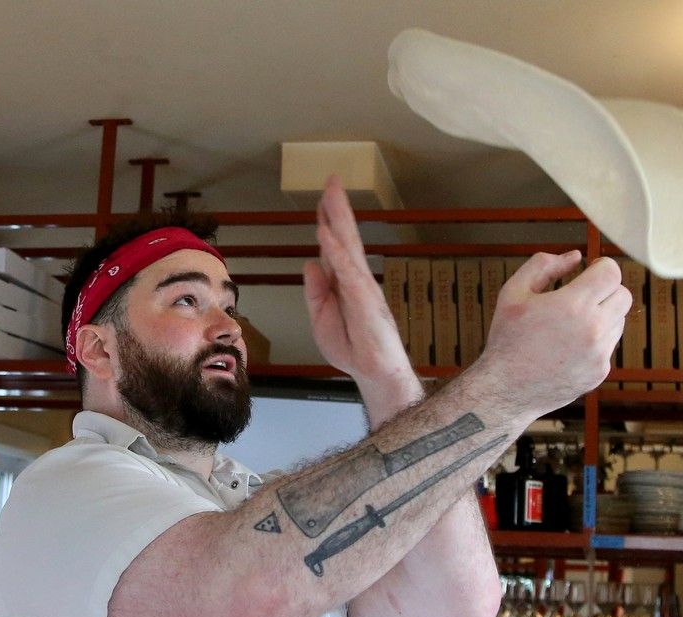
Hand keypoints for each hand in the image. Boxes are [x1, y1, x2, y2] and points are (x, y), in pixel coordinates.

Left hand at [302, 177, 419, 415]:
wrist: (372, 372)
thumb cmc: (352, 347)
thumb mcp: (321, 317)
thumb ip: (316, 290)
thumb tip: (310, 262)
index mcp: (345, 282)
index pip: (335, 245)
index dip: (328, 220)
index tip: (323, 196)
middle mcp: (356, 278)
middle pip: (344, 236)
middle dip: (337, 207)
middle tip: (332, 180)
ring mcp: (362, 287)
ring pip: (348, 246)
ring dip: (339, 219)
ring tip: (331, 195)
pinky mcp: (365, 300)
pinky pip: (347, 271)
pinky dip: (336, 251)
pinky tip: (326, 234)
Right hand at [476, 250, 630, 417]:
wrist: (505, 389)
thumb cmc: (506, 340)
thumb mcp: (513, 292)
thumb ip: (543, 265)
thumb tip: (574, 257)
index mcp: (572, 305)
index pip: (611, 273)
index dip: (602, 267)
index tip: (591, 271)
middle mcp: (592, 330)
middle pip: (623, 295)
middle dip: (606, 289)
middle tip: (583, 294)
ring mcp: (599, 354)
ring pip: (619, 321)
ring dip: (603, 315)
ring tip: (573, 322)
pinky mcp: (599, 372)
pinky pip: (609, 346)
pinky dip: (595, 341)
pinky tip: (570, 345)